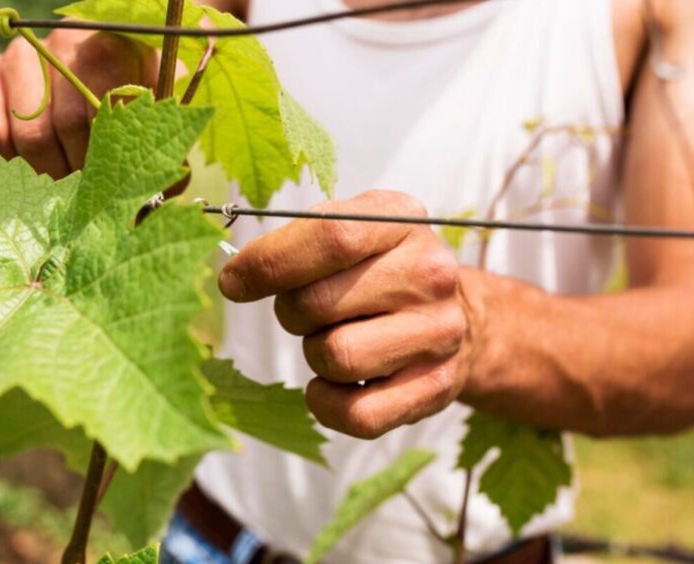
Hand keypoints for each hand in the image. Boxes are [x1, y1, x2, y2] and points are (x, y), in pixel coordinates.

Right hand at [0, 30, 156, 176]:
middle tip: (89, 192)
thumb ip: (166, 147)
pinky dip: (8, 166)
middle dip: (82, 172)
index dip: (109, 152)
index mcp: (118, 43)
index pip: (109, 102)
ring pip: (30, 133)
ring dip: (49, 174)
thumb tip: (164, 188)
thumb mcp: (159, 121)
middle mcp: (67, 38)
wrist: (86, 87)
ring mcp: (22, 54)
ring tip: (63, 186)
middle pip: (69, 123)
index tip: (114, 180)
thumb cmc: (133, 112)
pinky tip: (27, 171)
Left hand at [219, 191, 470, 438]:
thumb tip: (235, 279)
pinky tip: (336, 383)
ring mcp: (438, 333)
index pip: (330, 237)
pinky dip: (328, 403)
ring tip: (336, 338)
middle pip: (318, 303)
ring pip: (335, 357)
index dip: (268, 263)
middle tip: (308, 312)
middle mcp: (430, 273)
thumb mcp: (350, 231)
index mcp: (400, 220)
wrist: (460, 317)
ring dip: (315, 354)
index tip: (233, 282)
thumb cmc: (380, 270)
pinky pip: (357, 414)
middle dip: (292, 312)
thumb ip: (295, 242)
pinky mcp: (435, 387)